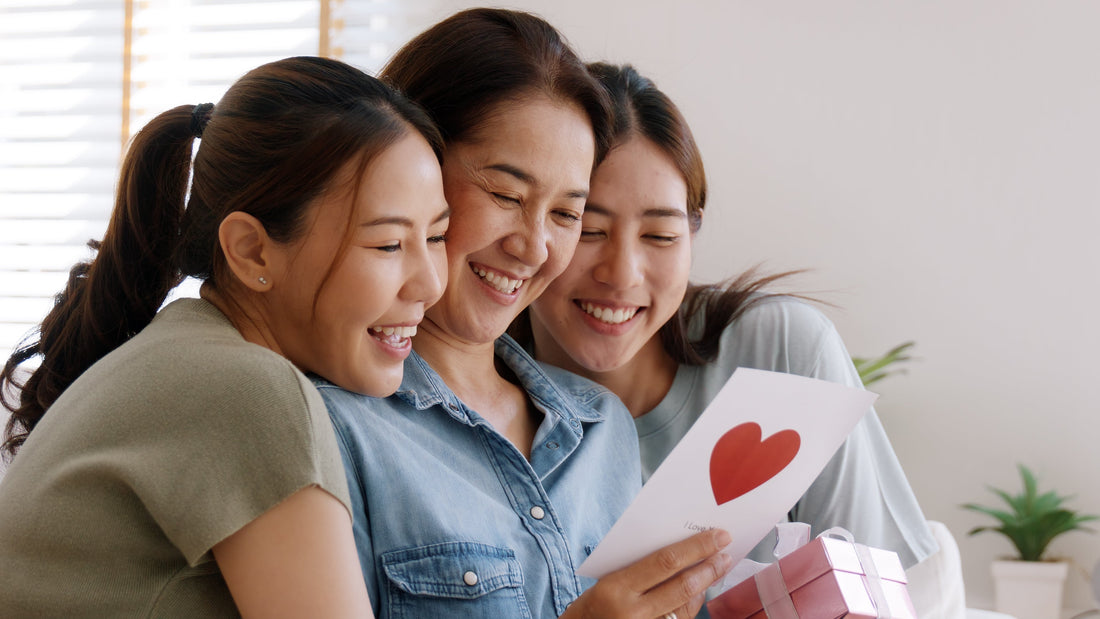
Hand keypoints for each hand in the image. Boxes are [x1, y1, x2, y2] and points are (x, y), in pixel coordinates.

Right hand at [561, 528, 732, 618]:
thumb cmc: (593, 605)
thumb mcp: (608, 581)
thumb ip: (640, 567)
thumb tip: (679, 550)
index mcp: (617, 588)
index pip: (665, 562)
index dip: (697, 547)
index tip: (717, 535)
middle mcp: (634, 612)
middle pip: (683, 585)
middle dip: (709, 567)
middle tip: (725, 551)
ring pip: (688, 605)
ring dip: (706, 584)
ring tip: (717, 567)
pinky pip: (683, 617)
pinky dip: (693, 602)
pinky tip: (700, 589)